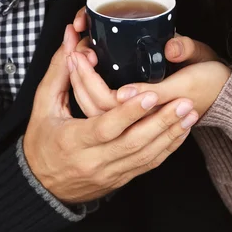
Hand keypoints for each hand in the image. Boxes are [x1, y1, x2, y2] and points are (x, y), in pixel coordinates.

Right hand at [23, 26, 197, 203]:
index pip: (106, 126)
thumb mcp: (43, 107)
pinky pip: (147, 166)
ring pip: (145, 156)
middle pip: (133, 143)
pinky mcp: (119, 180)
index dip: (131, 112)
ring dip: (170, 135)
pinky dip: (167, 149)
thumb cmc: (41, 142)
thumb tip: (71, 45)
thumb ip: (59, 75)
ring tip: (190, 114)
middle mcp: (93, 161)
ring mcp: (108, 174)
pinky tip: (181, 133)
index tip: (153, 95)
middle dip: (162, 122)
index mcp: (72, 141)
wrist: (41, 187)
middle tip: (185, 103)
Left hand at [66, 28, 230, 119]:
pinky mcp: (138, 114)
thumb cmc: (210, 82)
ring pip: (97, 107)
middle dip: (79, 76)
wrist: (226, 97)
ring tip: (73, 56)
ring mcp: (137, 119)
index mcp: (150, 112)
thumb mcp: (193, 74)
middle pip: (96, 105)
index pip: (108, 101)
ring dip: (81, 82)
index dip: (89, 78)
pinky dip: (89, 90)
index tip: (79, 52)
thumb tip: (163, 54)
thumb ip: (173, 70)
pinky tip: (81, 73)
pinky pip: (105, 108)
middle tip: (71, 49)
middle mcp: (138, 119)